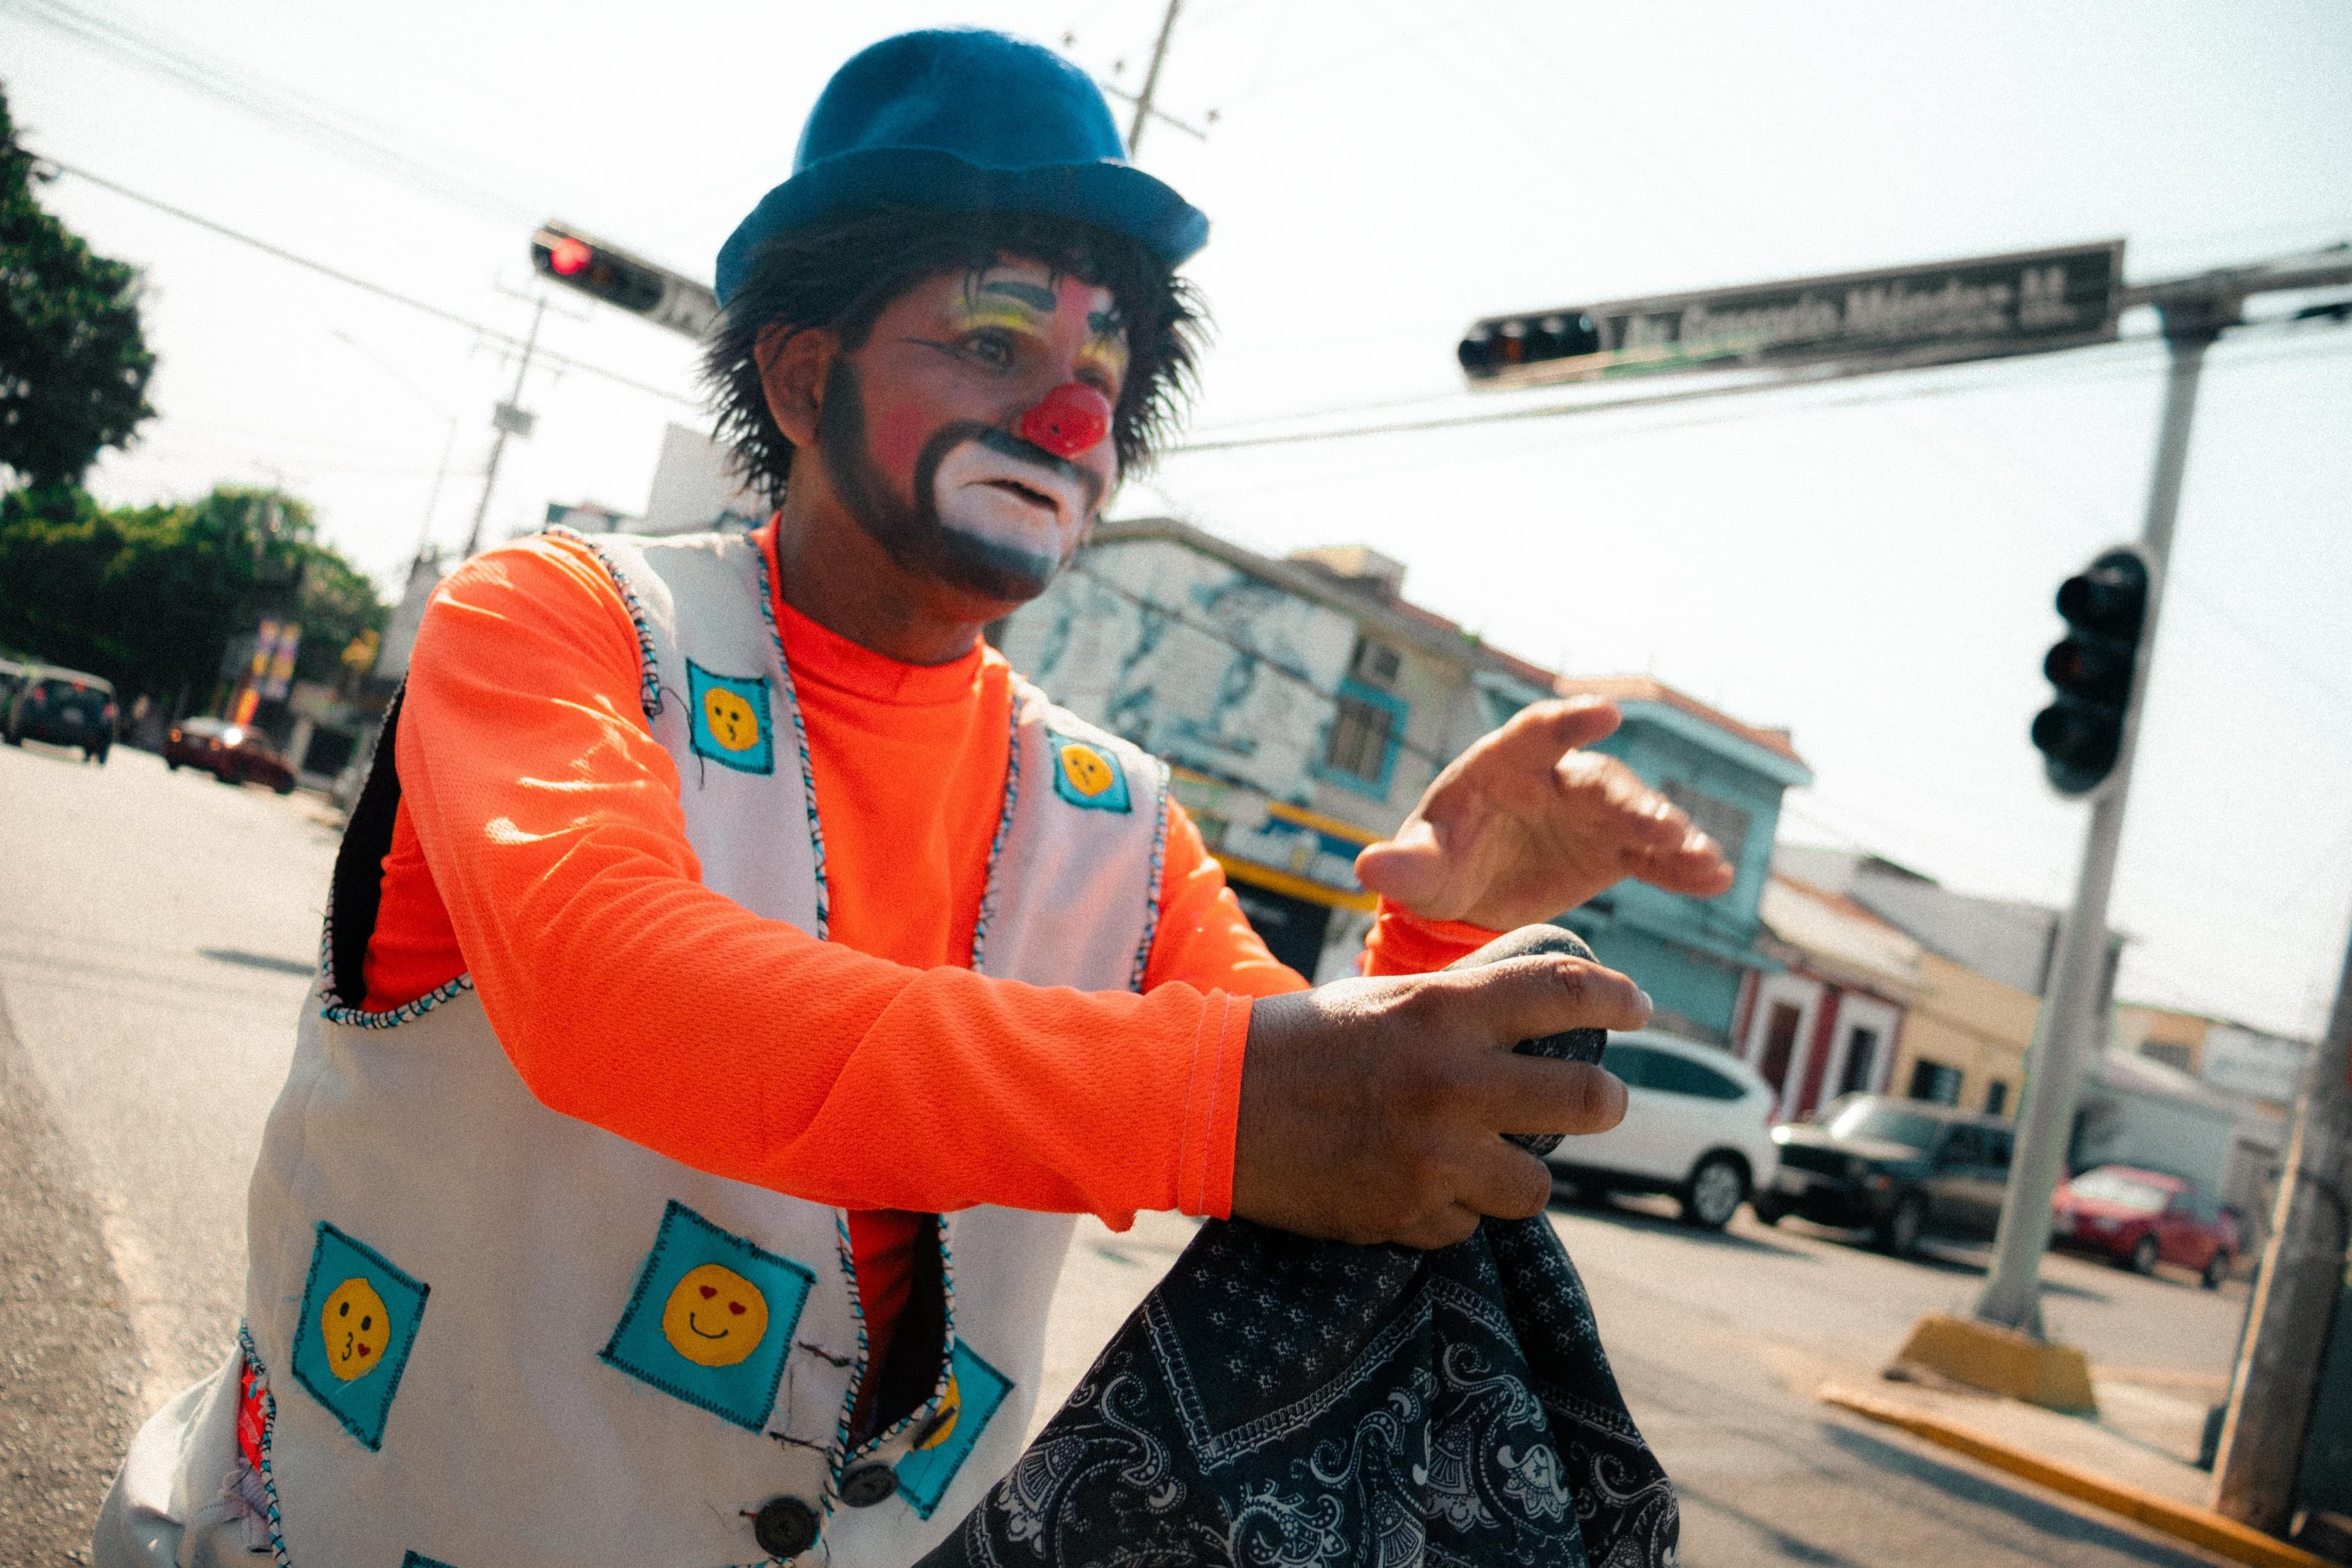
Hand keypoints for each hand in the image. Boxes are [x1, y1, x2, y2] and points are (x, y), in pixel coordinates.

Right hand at [1233, 951, 1650, 1247]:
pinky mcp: (1407, 1214)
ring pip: (1537, 1183)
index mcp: (1444, 1011)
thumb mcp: (1385, 1000)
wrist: (1209, 1105)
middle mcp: (1452, 1083)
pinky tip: (1416, 1185)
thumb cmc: (1299, 1041)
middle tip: (1599, 1102)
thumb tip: (1536, 1004)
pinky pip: (1467, 1226)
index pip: (1563, 992)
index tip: (1637, 1006)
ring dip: (1520, 1173)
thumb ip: (1461, 1005)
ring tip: (1488, 1158)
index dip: (1615, 996)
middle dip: (1603, 1102)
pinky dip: (1452, 1210)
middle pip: (1587, 1100)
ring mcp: (1434, 1157)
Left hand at [1354, 698, 1734, 930]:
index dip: (1568, 722)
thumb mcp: (1419, 868)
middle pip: (1600, 781)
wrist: (1465, 897)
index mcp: (1502, 765)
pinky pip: (1652, 855)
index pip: (1536, 733)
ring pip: (1637, 815)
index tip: (1604, 714)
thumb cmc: (1436, 864)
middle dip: (1633, 802)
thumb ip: (1402, 867)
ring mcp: (1589, 814)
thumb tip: (1367, 867)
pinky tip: (1714, 880)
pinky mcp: (1612, 851)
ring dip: (1672, 835)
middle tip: (1662, 827)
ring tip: (1704, 859)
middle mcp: (1555, 779)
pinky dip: (1681, 866)